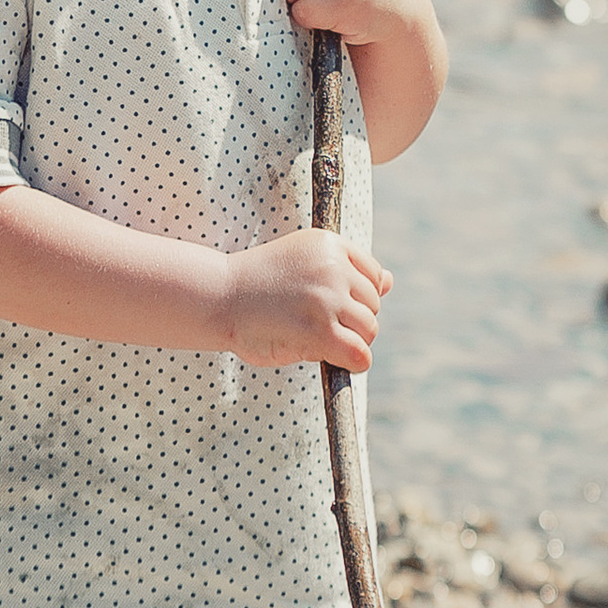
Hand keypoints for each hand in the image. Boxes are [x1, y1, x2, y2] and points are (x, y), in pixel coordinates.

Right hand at [224, 231, 390, 369]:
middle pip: (373, 305)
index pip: (374, 275)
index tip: (330, 307)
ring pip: (369, 330)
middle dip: (352, 321)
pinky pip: (360, 354)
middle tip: (315, 326)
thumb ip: (346, 270)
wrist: (217, 297)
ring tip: (315, 339)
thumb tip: (390, 281)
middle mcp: (334, 268)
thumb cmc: (257, 285)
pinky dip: (353, 362)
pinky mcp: (320, 331)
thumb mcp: (302, 262)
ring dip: (349, 341)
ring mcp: (328, 299)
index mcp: (330, 245)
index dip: (356, 298)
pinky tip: (333, 359)